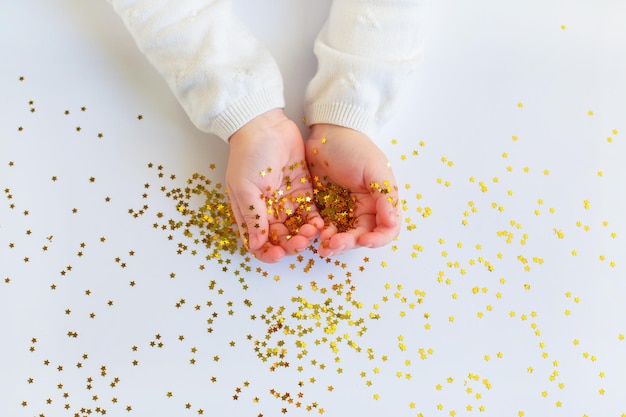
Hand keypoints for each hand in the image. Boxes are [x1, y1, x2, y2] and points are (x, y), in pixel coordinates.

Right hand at [226, 109, 322, 262]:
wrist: (266, 126)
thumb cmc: (248, 155)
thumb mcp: (245, 187)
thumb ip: (253, 216)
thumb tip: (256, 245)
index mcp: (250, 212)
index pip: (258, 242)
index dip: (266, 253)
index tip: (277, 254)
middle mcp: (268, 210)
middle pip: (280, 238)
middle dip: (290, 245)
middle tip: (300, 243)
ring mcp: (286, 201)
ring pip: (297, 228)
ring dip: (304, 235)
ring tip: (311, 233)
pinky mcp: (303, 191)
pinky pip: (310, 213)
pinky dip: (314, 222)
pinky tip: (319, 224)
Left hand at [305, 124, 400, 256]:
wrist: (327, 133)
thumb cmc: (354, 147)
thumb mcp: (374, 168)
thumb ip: (385, 195)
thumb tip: (392, 221)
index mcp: (380, 201)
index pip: (386, 229)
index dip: (377, 239)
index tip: (364, 241)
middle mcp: (364, 210)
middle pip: (362, 237)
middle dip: (350, 243)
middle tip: (335, 244)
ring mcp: (343, 211)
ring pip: (342, 237)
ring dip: (335, 244)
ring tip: (324, 245)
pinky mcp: (324, 209)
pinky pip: (324, 228)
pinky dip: (321, 235)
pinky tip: (315, 235)